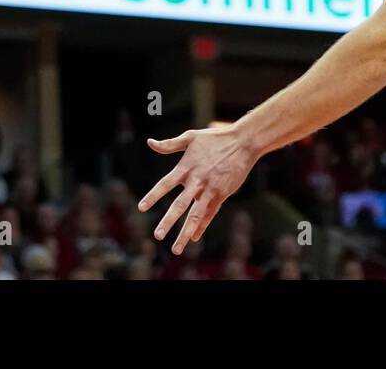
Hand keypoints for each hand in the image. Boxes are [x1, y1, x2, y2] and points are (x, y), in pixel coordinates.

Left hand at [138, 123, 255, 253]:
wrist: (243, 142)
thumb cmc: (216, 138)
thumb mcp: (191, 137)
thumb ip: (169, 144)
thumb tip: (149, 143)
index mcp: (187, 167)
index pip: (166, 184)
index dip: (153, 195)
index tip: (141, 207)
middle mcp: (197, 180)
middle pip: (180, 204)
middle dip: (168, 221)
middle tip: (158, 236)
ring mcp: (210, 189)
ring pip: (196, 214)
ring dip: (186, 232)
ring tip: (177, 249)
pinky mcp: (222, 194)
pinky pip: (210, 213)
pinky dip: (202, 226)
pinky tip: (194, 237)